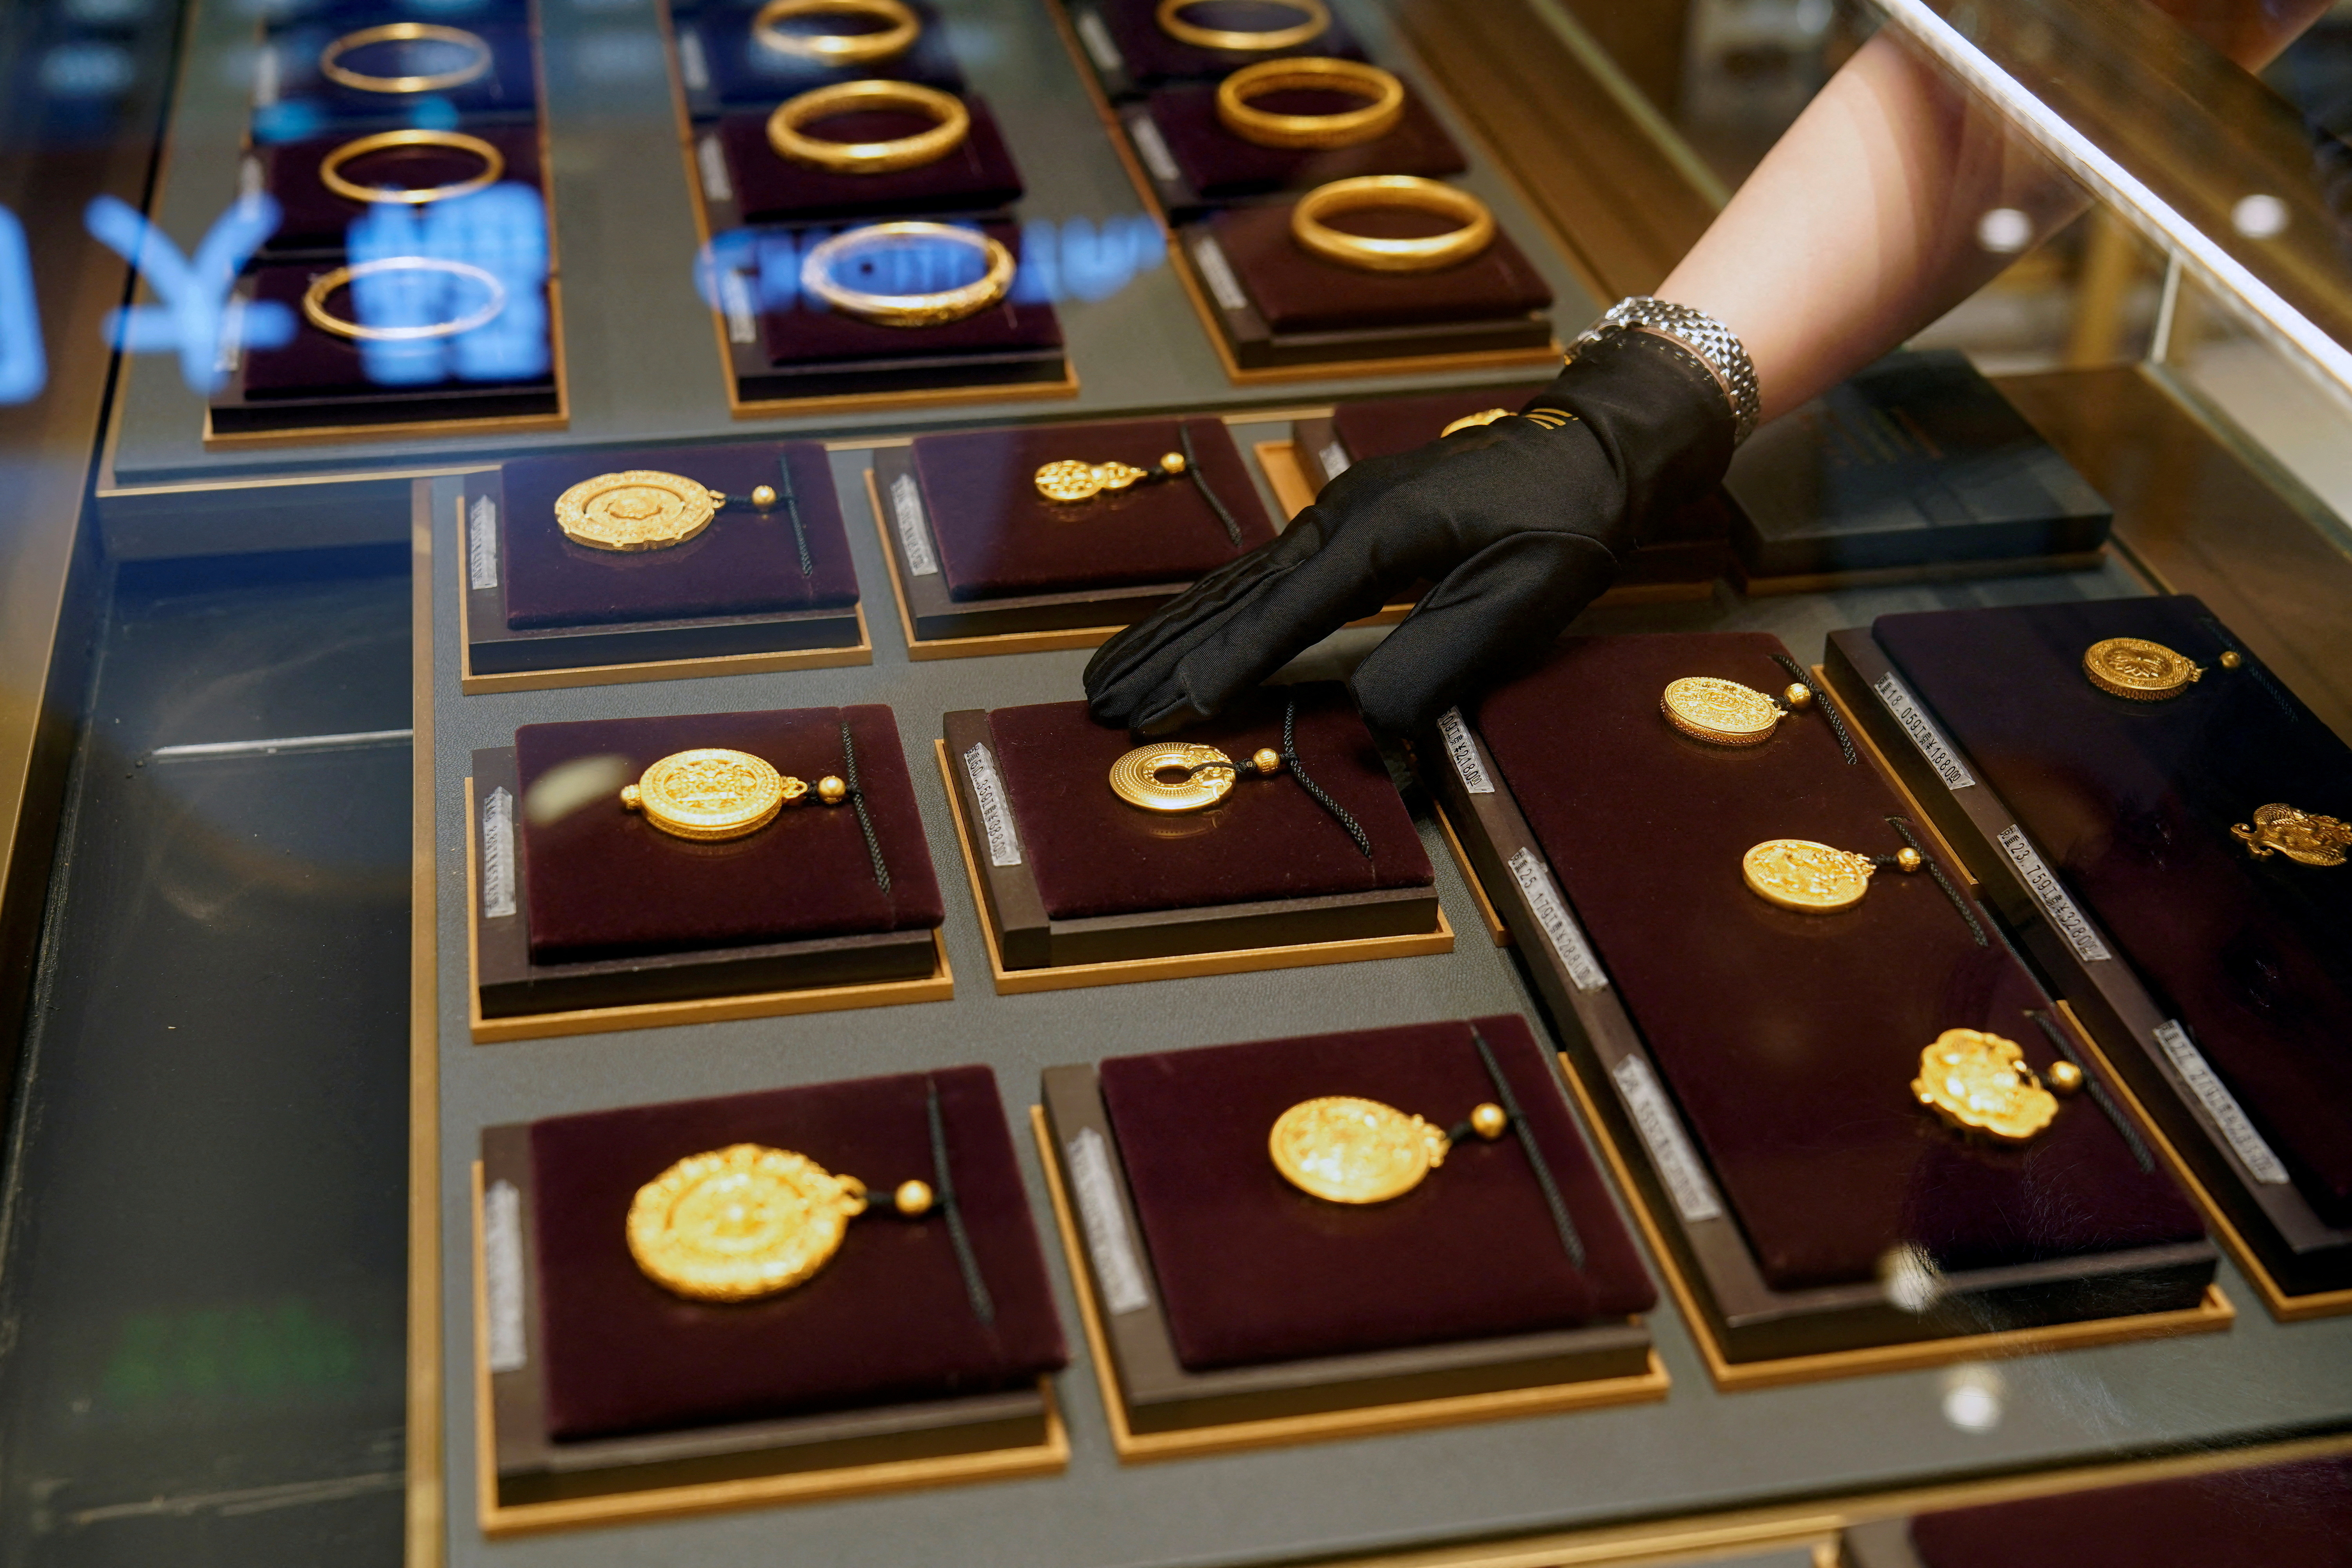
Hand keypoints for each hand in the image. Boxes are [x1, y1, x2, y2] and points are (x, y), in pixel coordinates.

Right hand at [1083, 329, 1737, 735]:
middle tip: (1100, 703)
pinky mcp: (1347, 520)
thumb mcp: (1520, 603)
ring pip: (1236, 582)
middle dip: (1165, 654)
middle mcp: (1338, 518)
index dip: (1224, 667)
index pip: (1283, 615)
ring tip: (1107, 673)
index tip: (1170, 709)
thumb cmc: (1564, 527)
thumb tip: (1366, 719)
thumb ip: (1442, 663)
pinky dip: (1210, 608)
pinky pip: (1261, 571)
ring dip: (1170, 632)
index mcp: (1376, 538)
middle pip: (1235, 597)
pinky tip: (1177, 630)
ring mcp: (1337, 512)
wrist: (1595, 447)